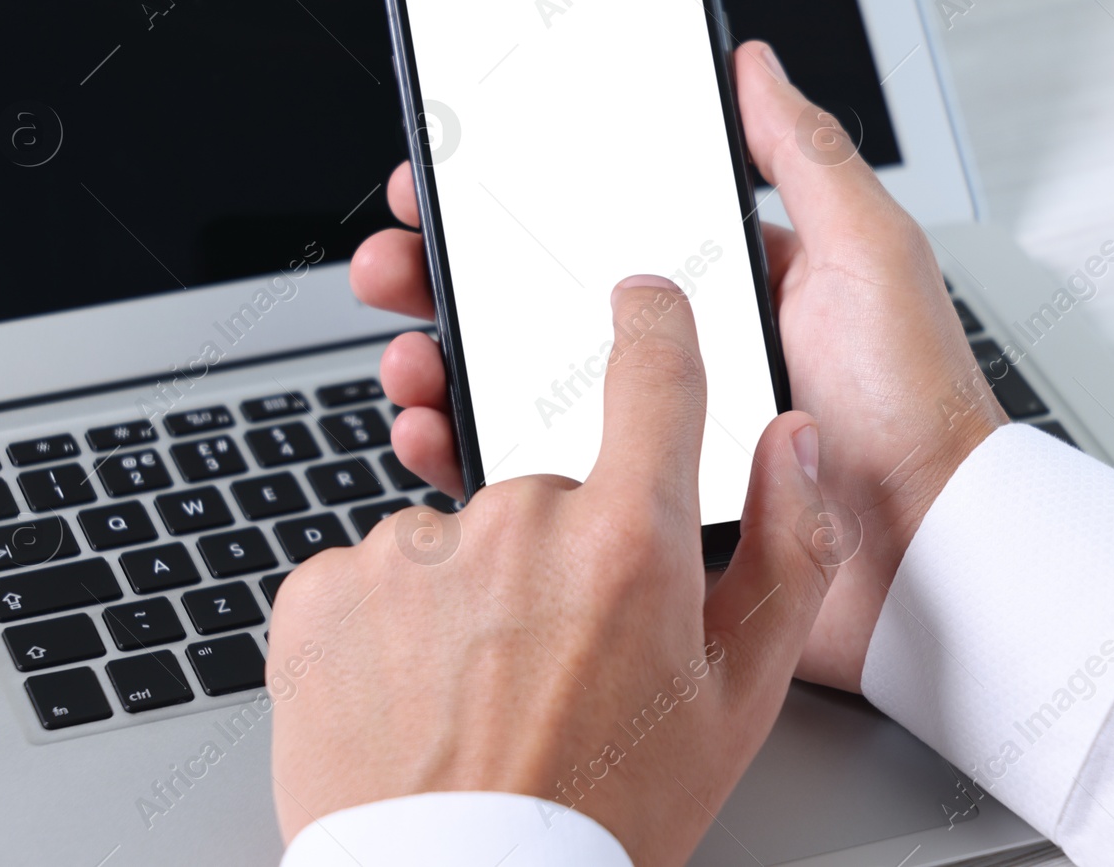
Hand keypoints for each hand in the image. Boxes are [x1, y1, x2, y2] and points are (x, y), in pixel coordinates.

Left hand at [269, 277, 832, 865]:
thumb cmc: (604, 812)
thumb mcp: (736, 701)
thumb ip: (787, 549)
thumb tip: (789, 439)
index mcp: (624, 543)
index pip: (651, 373)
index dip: (655, 323)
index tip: (643, 301)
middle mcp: (513, 525)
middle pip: (544, 486)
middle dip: (557, 550)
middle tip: (557, 656)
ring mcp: (407, 553)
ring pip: (456, 535)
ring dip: (471, 590)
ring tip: (480, 692)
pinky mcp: (324, 589)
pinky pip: (372, 572)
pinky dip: (392, 619)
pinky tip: (414, 693)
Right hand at [350, 41, 1002, 692]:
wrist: (930, 550)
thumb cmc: (913, 407)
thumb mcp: (867, 254)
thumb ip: (805, 158)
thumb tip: (753, 66)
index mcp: (717, 291)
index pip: (593, 232)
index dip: (513, 206)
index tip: (449, 182)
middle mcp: (675, 359)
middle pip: (533, 306)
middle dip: (450, 279)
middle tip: (396, 263)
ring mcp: (651, 434)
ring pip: (518, 389)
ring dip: (444, 362)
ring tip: (409, 350)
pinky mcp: (637, 509)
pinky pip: (535, 478)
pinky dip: (470, 453)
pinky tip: (435, 429)